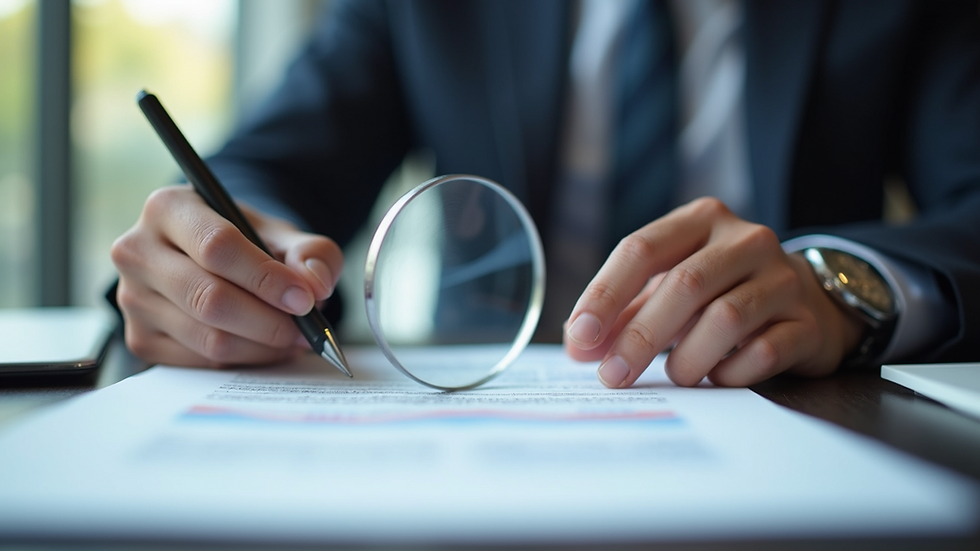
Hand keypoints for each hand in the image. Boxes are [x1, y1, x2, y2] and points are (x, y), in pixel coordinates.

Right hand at [111, 184, 343, 367]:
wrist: (213, 261)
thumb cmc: (247, 243)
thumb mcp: (282, 234)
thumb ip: (311, 253)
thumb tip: (315, 285)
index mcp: (168, 208)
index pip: (216, 247)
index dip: (265, 278)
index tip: (304, 299)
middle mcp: (137, 251)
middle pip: (209, 298)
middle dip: (269, 321)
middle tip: (306, 330)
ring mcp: (132, 299)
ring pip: (207, 338)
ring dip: (262, 346)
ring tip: (293, 337)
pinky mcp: (139, 339)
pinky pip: (200, 362)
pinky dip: (243, 360)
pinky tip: (264, 346)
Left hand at [563, 198, 863, 387]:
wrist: (809, 303)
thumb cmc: (721, 294)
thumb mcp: (669, 289)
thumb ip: (623, 312)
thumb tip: (580, 346)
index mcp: (700, 220)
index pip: (641, 248)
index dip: (605, 294)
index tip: (580, 336)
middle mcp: (745, 240)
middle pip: (684, 284)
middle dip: (640, 337)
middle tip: (613, 375)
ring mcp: (783, 278)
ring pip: (726, 318)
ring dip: (688, 358)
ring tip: (675, 376)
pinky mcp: (807, 321)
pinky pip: (764, 351)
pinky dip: (732, 372)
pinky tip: (718, 377)